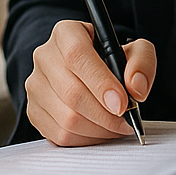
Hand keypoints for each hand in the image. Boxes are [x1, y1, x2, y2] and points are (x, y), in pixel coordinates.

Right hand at [25, 19, 155, 144]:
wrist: (90, 74)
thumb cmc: (111, 61)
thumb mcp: (134, 51)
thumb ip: (142, 63)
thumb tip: (136, 88)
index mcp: (66, 33)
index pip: (77, 56)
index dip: (101, 83)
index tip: (123, 104)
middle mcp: (44, 56)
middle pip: (72, 92)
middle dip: (106, 115)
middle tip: (127, 122)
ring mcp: (35, 85)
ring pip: (67, 118)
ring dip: (99, 130)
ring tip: (116, 127)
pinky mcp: (33, 110)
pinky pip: (60, 135)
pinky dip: (86, 140)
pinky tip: (100, 131)